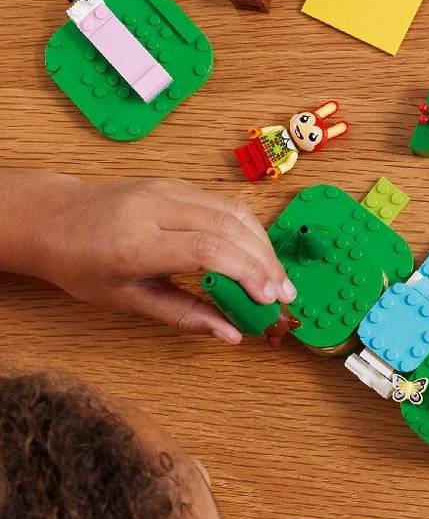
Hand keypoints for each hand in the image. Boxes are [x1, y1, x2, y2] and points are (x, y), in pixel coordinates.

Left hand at [3, 172, 292, 341]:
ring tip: (278, 278)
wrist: (54, 217)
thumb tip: (232, 334)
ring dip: (263, 246)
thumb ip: (185, 315)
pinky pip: (225, 204)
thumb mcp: (127, 300)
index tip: (268, 300)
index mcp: (137, 242)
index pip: (208, 250)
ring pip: (234, 212)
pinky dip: (249, 231)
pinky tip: (257, 255)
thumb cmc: (83, 263)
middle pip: (230, 229)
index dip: (246, 273)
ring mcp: (169, 190)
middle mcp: (156, 208)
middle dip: (265, 263)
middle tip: (284, 295)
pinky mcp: (178, 184)